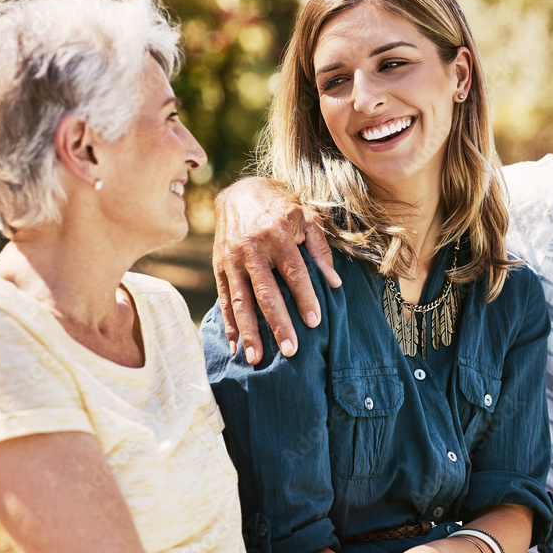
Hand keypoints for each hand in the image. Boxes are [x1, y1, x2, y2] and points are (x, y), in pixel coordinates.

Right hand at [212, 177, 340, 363]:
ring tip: (257, 360)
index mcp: (277, 235)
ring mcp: (231, 260)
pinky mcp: (218, 267)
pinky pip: (224, 300)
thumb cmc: (281, 208)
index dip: (304, 298)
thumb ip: (321, 249)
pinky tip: (235, 347)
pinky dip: (229, 325)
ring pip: (240, 301)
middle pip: (265, 292)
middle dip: (278, 324)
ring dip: (249, 333)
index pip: (294, 272)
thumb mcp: (306, 218)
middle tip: (290, 351)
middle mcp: (251, 249)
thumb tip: (334, 282)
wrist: (240, 193)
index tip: (314, 323)